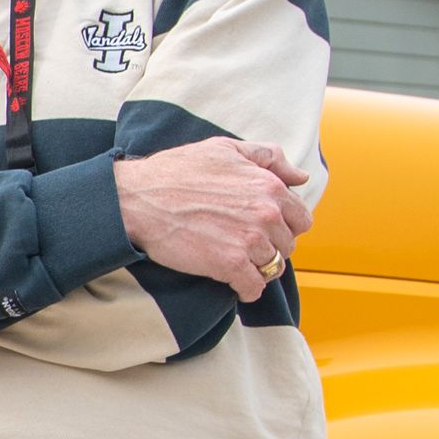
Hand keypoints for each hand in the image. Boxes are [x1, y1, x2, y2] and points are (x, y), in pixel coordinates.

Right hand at [112, 136, 309, 297]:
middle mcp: (266, 213)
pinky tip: (232, 282)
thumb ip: (268, 158)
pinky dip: (246, 290)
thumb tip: (300, 176)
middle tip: (245, 246)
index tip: (263, 229)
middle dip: (271, 247)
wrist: (137, 199)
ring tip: (237, 264)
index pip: (300, 217)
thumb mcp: (225, 149)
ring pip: (274, 268)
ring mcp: (249, 240)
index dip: (284, 225)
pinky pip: (254, 288)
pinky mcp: (230, 265)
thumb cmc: (176, 172)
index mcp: (269, 186)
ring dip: (258, 269)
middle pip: (288, 245)